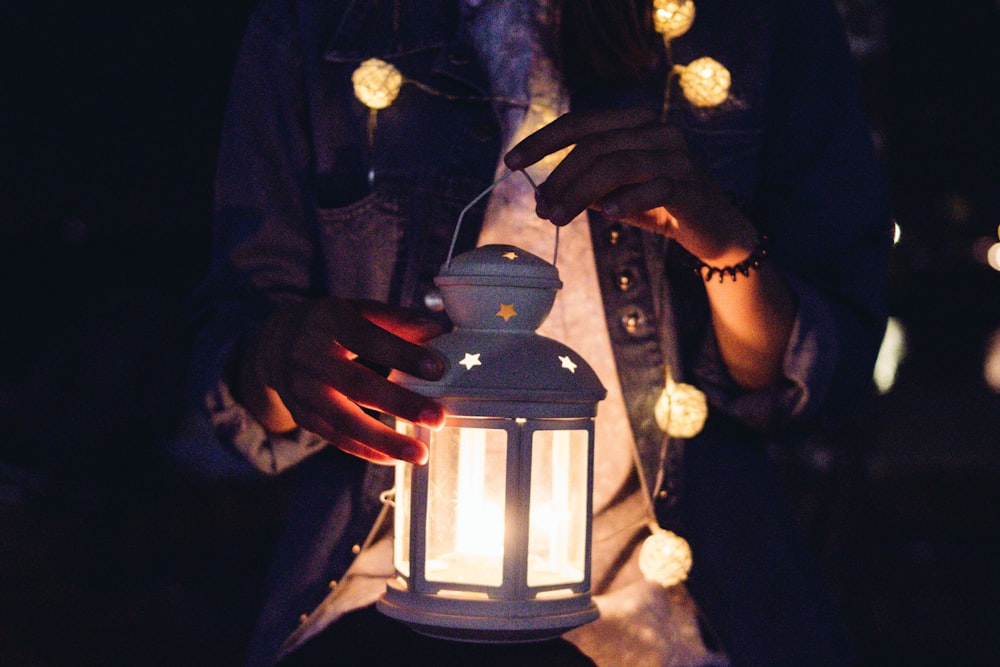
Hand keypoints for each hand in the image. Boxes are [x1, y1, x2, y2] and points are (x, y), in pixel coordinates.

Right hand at [238, 297, 445, 464]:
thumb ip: (394, 319)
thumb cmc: (328, 325)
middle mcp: (310, 357)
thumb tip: (436, 330)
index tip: (436, 369)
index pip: (369, 339)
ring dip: (385, 440)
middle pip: (358, 384)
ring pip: (345, 420)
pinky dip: (365, 450)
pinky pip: (336, 437)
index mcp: (329, 322)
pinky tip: (393, 458)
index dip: (403, 354)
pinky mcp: (303, 415)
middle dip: (400, 403)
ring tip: (419, 453)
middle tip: (437, 418)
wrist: (275, 345)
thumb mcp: (356, 310)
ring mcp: (303, 390)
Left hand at [504, 107, 757, 263]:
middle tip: (541, 208)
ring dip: (580, 193)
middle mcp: (657, 130)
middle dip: (559, 178)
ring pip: (617, 164)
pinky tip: (606, 216)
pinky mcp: (690, 185)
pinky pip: (653, 188)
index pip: (579, 123)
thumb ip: (583, 189)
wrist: (714, 229)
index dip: (542, 141)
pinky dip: (626, 201)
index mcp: (634, 122)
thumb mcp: (614, 194)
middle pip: (594, 146)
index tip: (511, 163)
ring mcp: (677, 156)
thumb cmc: (659, 205)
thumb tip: (541, 199)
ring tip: (558, 218)